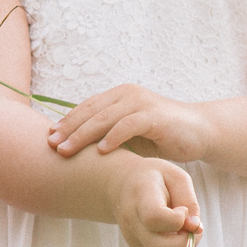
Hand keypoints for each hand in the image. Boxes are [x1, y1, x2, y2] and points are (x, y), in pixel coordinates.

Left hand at [48, 85, 214, 164]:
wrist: (198, 132)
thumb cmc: (161, 136)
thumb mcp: (129, 134)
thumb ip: (107, 134)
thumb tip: (76, 148)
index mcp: (118, 97)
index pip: (86, 108)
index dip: (66, 122)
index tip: (48, 138)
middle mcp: (127, 95)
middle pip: (90, 111)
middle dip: (68, 129)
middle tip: (51, 145)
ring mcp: (141, 103)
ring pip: (105, 118)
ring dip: (83, 134)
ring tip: (67, 150)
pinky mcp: (155, 115)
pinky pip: (129, 125)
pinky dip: (113, 137)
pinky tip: (101, 151)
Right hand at [114, 158, 201, 246]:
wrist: (122, 185)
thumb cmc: (155, 179)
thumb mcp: (176, 178)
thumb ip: (189, 202)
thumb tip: (196, 229)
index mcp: (140, 196)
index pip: (154, 217)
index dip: (177, 219)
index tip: (182, 209)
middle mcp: (131, 220)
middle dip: (185, 241)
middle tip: (191, 224)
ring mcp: (132, 237)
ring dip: (182, 244)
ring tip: (183, 225)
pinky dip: (174, 246)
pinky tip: (172, 230)